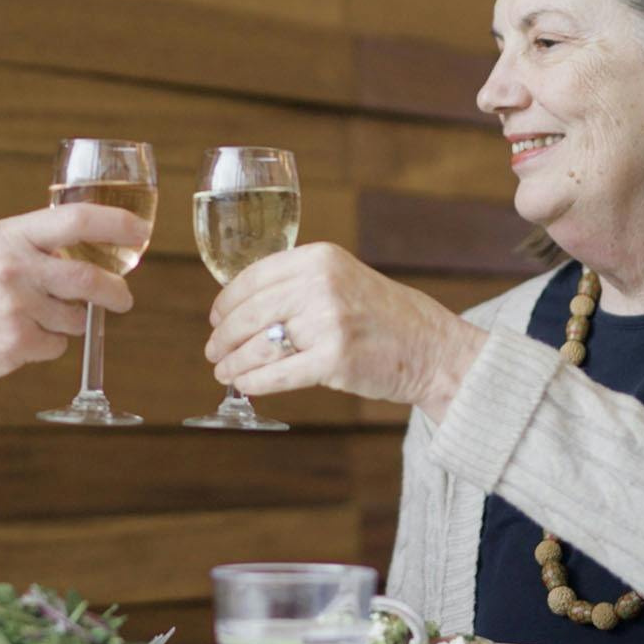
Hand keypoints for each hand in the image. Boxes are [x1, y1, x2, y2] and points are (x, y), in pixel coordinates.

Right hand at [0, 205, 148, 423]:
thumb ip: (30, 247)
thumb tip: (86, 251)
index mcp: (8, 236)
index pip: (77, 220)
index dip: (117, 224)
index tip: (140, 233)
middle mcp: (14, 267)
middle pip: (89, 277)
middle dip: (115, 291)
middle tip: (122, 298)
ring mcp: (15, 306)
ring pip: (75, 318)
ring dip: (69, 323)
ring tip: (33, 322)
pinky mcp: (16, 343)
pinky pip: (56, 346)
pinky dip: (47, 346)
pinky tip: (15, 341)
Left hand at [202, 243, 483, 417]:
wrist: (431, 347)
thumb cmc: (382, 317)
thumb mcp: (342, 279)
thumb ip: (298, 284)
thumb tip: (241, 306)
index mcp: (319, 258)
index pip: (254, 277)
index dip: (226, 301)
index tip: (215, 317)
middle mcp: (321, 284)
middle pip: (250, 312)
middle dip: (223, 336)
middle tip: (213, 350)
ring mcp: (328, 322)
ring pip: (259, 345)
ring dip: (234, 362)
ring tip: (223, 371)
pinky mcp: (334, 359)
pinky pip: (278, 374)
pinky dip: (254, 382)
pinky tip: (244, 385)